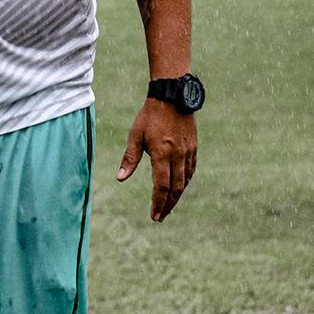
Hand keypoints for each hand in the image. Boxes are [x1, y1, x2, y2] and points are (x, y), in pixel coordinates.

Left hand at [117, 97, 197, 222]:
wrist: (173, 96)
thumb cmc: (150, 116)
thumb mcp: (135, 135)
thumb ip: (129, 158)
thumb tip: (120, 179)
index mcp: (162, 153)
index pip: (161, 186)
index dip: (158, 203)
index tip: (154, 215)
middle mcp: (178, 155)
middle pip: (175, 188)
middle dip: (168, 205)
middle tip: (160, 217)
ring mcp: (188, 152)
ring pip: (185, 181)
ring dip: (177, 197)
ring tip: (168, 207)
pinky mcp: (193, 148)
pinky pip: (191, 171)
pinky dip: (185, 183)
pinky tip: (179, 189)